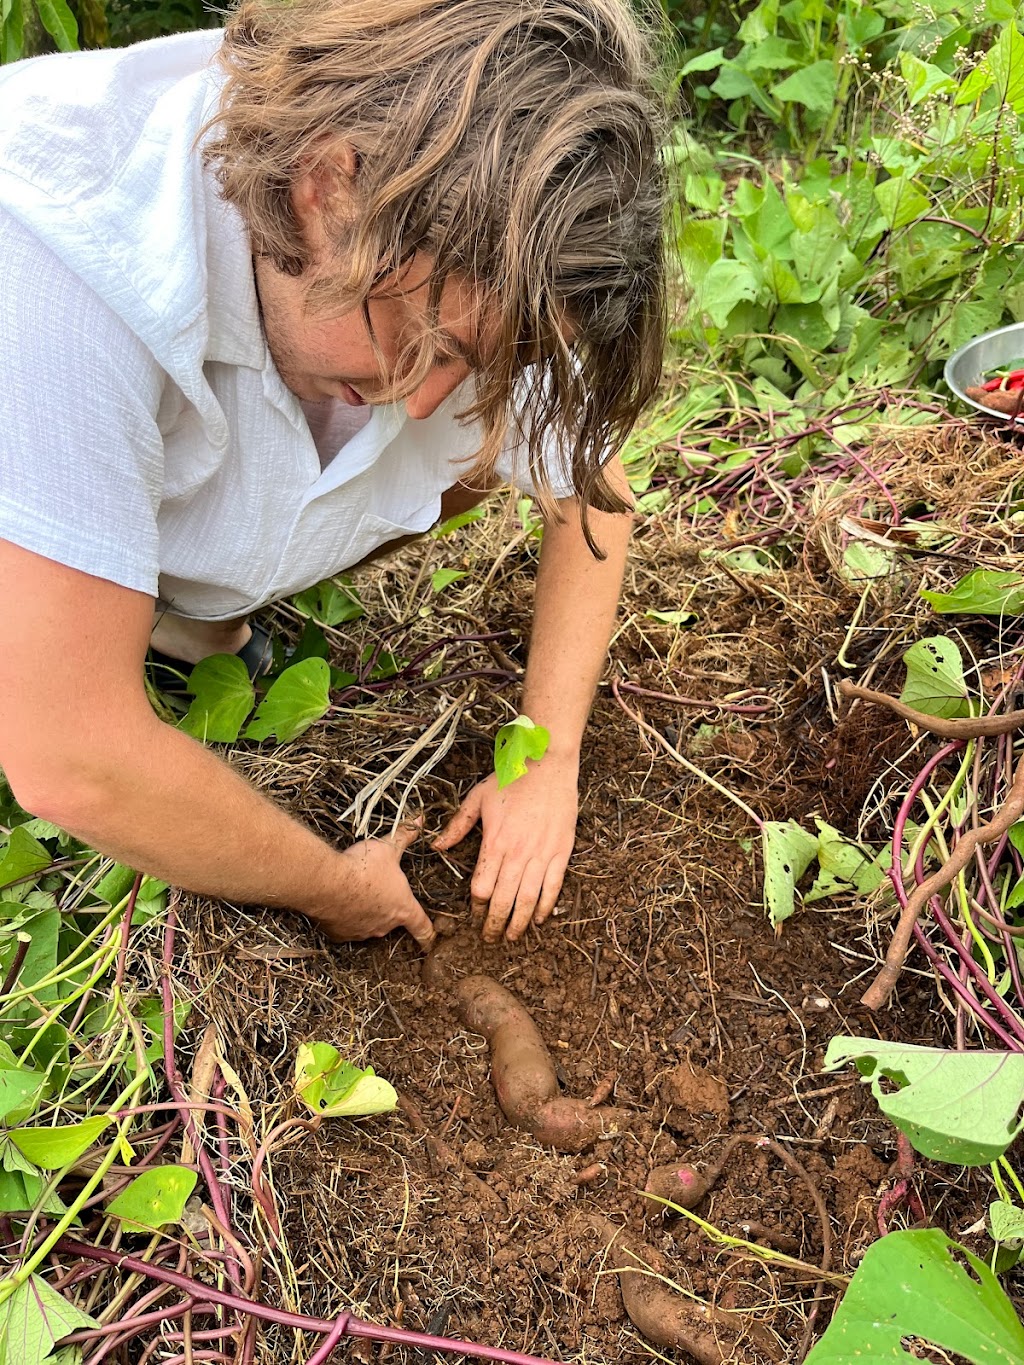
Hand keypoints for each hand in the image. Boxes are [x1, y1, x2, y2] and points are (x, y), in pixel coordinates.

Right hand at [313, 821, 434, 948]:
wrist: (327, 883)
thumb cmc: (363, 867)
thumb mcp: (387, 848)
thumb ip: (404, 836)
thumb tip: (420, 820)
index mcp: (403, 908)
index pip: (423, 928)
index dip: (428, 935)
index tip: (430, 940)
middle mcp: (385, 926)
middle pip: (393, 922)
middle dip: (388, 909)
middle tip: (378, 891)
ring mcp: (362, 933)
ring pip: (369, 925)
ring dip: (366, 912)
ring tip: (357, 892)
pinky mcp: (340, 935)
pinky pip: (347, 928)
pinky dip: (345, 918)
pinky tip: (340, 902)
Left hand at [433, 755, 577, 942]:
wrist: (548, 764)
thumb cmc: (511, 778)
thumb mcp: (477, 798)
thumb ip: (458, 825)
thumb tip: (438, 845)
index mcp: (495, 842)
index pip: (481, 887)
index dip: (476, 907)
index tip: (473, 915)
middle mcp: (518, 853)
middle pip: (503, 900)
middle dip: (494, 924)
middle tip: (489, 939)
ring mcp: (542, 854)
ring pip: (528, 899)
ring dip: (519, 923)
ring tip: (512, 937)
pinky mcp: (561, 852)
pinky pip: (553, 887)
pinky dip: (546, 906)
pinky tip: (539, 919)